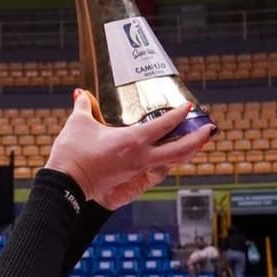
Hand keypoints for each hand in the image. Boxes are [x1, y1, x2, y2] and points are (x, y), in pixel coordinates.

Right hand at [45, 90, 214, 209]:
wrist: (66, 184)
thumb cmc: (73, 153)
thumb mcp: (78, 124)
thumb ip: (84, 106)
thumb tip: (81, 93)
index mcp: (132, 140)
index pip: (164, 125)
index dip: (179, 114)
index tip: (189, 105)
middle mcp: (141, 156)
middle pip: (181, 149)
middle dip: (198, 138)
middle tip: (210, 128)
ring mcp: (137, 169)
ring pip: (173, 161)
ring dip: (188, 151)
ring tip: (197, 142)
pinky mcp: (130, 177)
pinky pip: (158, 168)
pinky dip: (170, 160)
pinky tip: (170, 155)